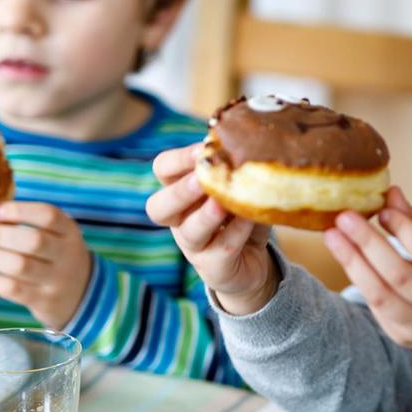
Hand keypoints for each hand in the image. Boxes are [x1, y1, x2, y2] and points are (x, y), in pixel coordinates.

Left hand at [0, 201, 90, 328]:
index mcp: (68, 232)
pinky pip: (12, 289)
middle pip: (33, 242)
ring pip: (20, 267)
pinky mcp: (42, 301)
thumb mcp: (57, 235)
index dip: (19, 211)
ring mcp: (55, 280)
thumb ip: (29, 223)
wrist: (80, 295)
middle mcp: (66, 255)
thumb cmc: (56, 256)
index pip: (48, 216)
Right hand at [145, 143, 276, 315]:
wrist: (252, 263)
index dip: (177, 160)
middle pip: (159, 207)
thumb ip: (237, 171)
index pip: (162, 170)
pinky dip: (236, 231)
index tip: (202, 149)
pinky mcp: (213, 267)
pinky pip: (221, 248)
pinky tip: (250, 218)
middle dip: (179, 192)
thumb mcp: (237, 189)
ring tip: (221, 202)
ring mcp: (194, 247)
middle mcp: (179, 221)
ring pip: (189, 232)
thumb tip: (249, 143)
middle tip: (200, 179)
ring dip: (205, 215)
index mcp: (180, 194)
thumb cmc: (240, 217)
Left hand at [323, 186, 411, 352]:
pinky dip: (360, 280)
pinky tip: (346, 258)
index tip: (381, 209)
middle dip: (367, 243)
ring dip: (352, 262)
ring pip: (380, 295)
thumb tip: (389, 193)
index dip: (404, 229)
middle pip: (400, 274)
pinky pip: (375, 307)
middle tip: (343, 217)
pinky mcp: (403, 336)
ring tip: (332, 236)